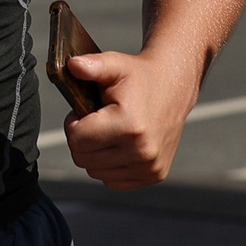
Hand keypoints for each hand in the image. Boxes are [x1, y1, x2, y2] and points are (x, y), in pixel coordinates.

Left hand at [61, 48, 201, 190]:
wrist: (174, 87)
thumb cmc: (138, 76)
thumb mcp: (115, 64)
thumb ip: (91, 65)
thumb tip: (71, 65)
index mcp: (129, 125)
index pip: (76, 139)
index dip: (73, 122)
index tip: (83, 111)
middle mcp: (142, 151)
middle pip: (82, 158)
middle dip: (81, 139)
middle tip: (94, 120)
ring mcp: (150, 167)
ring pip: (95, 172)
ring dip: (94, 153)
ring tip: (107, 130)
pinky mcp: (154, 175)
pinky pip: (112, 181)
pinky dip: (109, 166)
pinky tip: (118, 144)